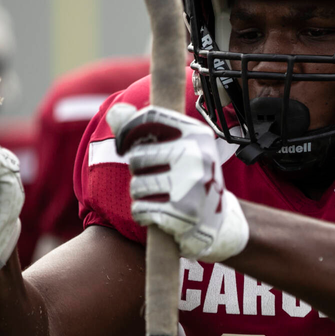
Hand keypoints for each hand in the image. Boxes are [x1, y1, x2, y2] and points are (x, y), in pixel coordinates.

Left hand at [107, 103, 248, 261]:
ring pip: (137, 184)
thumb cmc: (190, 179)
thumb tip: (116, 113)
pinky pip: (141, 209)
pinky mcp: (183, 213)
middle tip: (150, 176)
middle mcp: (197, 156)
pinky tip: (153, 214)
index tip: (126, 146)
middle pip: (138, 155)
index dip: (128, 131)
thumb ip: (145, 128)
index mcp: (197, 134)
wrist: (218, 222)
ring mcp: (192, 185)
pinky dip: (141, 214)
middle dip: (137, 170)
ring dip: (139, 194)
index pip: (150, 118)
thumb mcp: (180, 147)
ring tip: (153, 196)